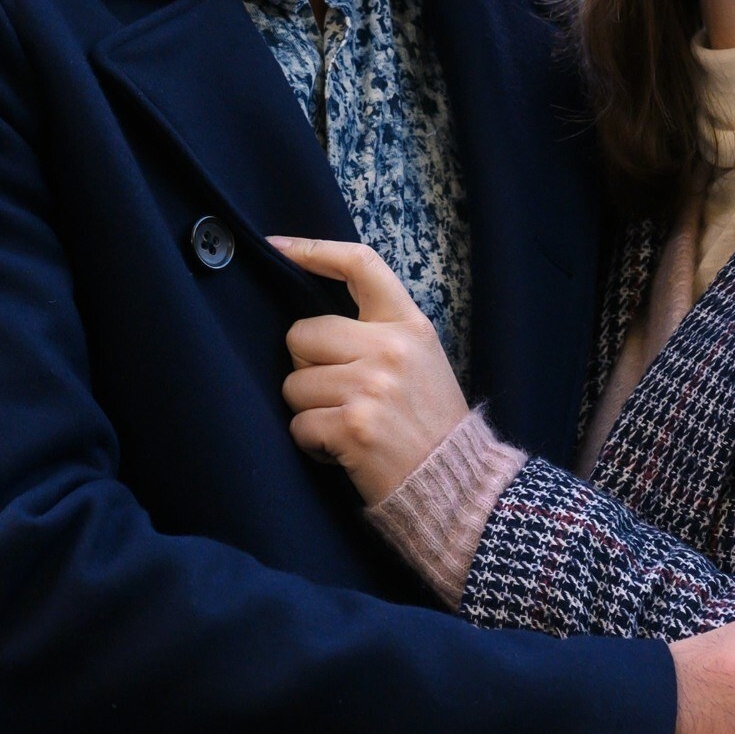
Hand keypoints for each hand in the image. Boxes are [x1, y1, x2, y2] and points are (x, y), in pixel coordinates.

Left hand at [269, 236, 469, 503]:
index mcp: (410, 325)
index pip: (360, 265)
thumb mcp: (421, 361)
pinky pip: (299, 425)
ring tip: (347, 424)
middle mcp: (391, 349)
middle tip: (338, 393)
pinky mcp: (354, 427)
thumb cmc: (429, 424)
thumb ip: (376, 334)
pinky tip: (344, 450)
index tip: (277, 247)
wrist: (456, 486)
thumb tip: (311, 324)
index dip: (313, 250)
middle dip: (306, 366)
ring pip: (293, 383)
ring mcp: (372, 387)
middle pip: (302, 333)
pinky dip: (313, 444)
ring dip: (310, 410)